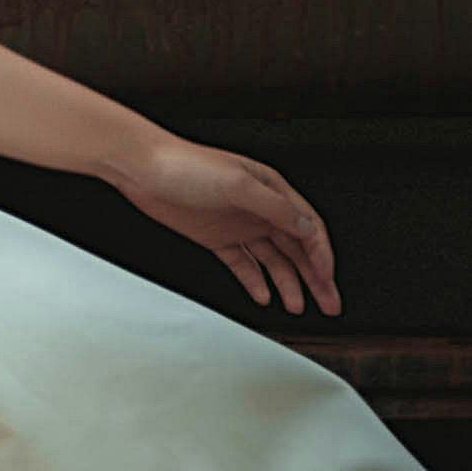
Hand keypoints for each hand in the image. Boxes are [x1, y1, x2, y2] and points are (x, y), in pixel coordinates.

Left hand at [115, 135, 339, 319]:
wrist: (142, 169)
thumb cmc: (185, 164)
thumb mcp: (237, 184)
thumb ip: (274, 207)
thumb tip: (305, 227)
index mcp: (271, 189)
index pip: (308, 228)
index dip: (321, 256)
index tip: (328, 281)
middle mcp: (259, 208)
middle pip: (296, 248)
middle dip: (315, 276)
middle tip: (328, 303)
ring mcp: (238, 224)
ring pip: (273, 259)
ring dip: (288, 283)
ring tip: (298, 306)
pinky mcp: (216, 237)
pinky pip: (243, 264)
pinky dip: (255, 281)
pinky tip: (264, 295)